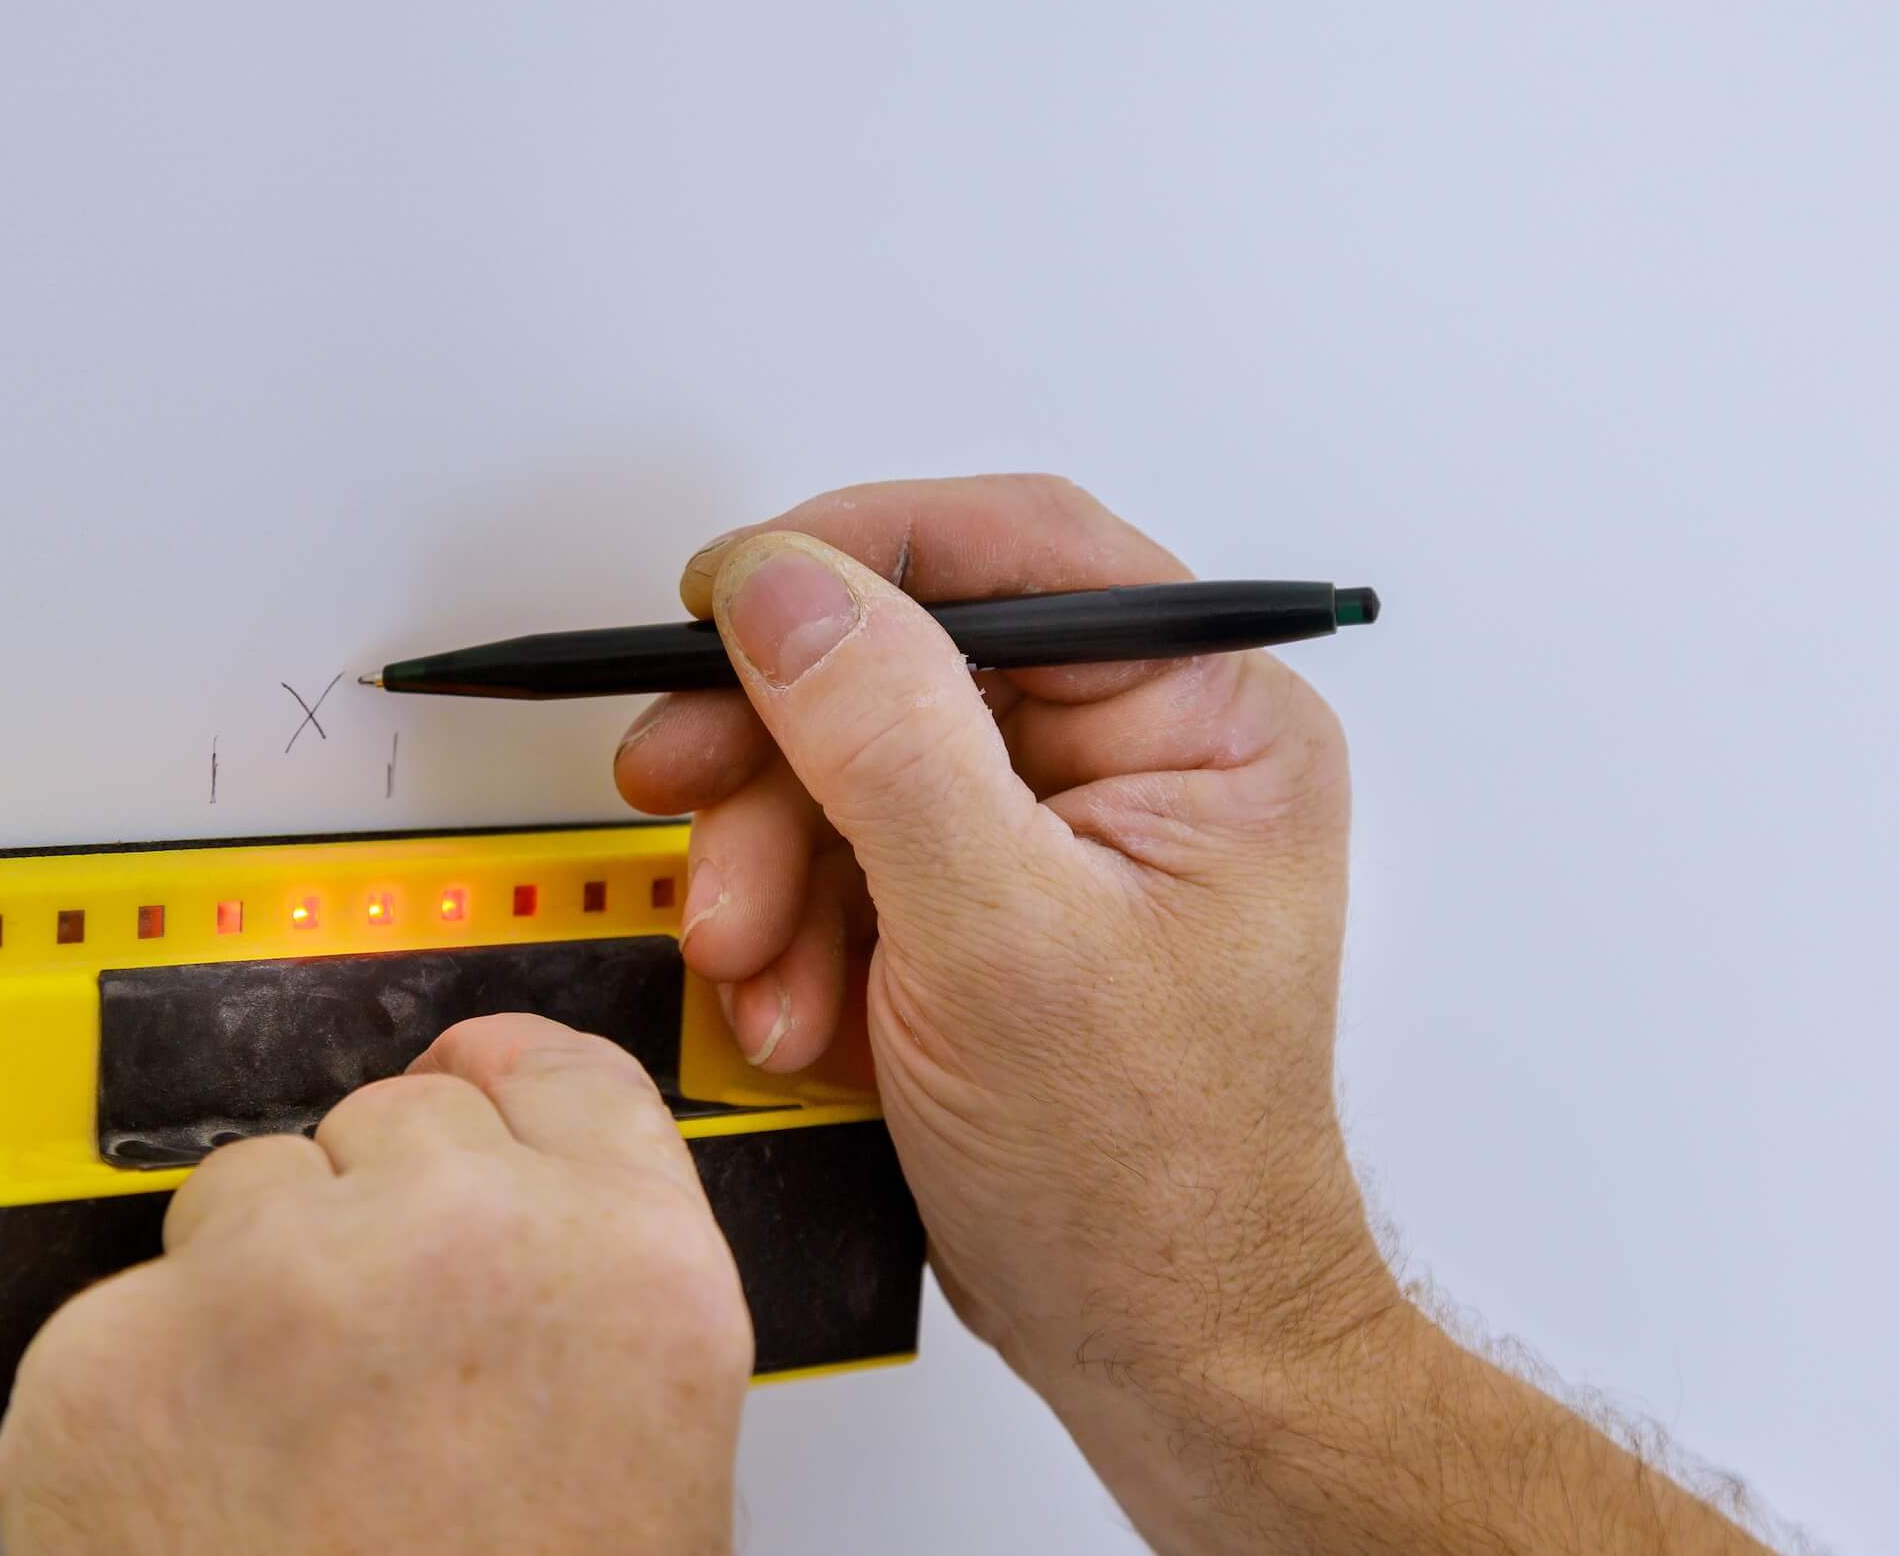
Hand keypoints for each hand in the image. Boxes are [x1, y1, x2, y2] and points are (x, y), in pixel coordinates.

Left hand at [0, 1015, 752, 1555]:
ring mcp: (271, 1287)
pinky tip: (200, 1502)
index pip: (551, 1069)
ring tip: (288, 1462)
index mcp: (627, 1263)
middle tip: (378, 1377)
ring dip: (250, 1297)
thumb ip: (600, 1281)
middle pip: (389, 1121)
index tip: (460, 1090)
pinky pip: (116, 1309)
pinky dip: (136, 1394)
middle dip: (371, 1224)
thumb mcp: (655, 1449)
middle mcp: (456, 1238)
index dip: (495, 1088)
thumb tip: (520, 1191)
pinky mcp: (103, 1360)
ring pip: (240, 1194)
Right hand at [617, 475, 1778, 1555]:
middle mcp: (1140, 755)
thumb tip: (787, 586)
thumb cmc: (1153, 1176)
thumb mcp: (999, 936)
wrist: (1154, 1347)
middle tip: (689, 795)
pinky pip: (847, 856)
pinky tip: (793, 1007)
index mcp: (1209, 719)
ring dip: (771, 864)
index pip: (1016, 551)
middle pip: (906, 660)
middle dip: (782, 757)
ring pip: (853, 762)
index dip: (851, 554)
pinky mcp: (985, 906)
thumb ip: (886, 737)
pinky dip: (792, 926)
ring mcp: (1056, 833)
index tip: (725, 596)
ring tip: (756, 965)